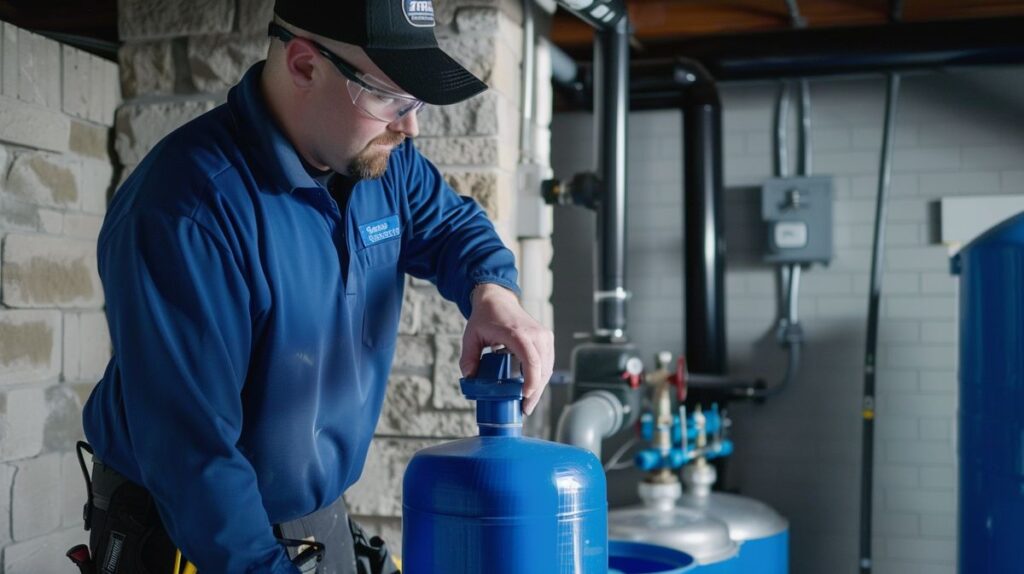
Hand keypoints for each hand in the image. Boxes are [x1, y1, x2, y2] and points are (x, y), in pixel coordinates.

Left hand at [460, 284, 554, 415]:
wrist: (498, 299)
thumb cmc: (485, 316)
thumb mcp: (471, 336)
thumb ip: (468, 358)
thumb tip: (470, 379)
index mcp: (517, 333)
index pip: (531, 360)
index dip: (531, 382)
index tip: (524, 397)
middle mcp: (535, 334)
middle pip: (542, 369)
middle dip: (535, 392)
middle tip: (524, 409)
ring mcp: (543, 336)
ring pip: (547, 368)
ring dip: (539, 387)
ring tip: (526, 403)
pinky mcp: (546, 339)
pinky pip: (547, 363)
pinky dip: (540, 377)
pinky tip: (531, 389)